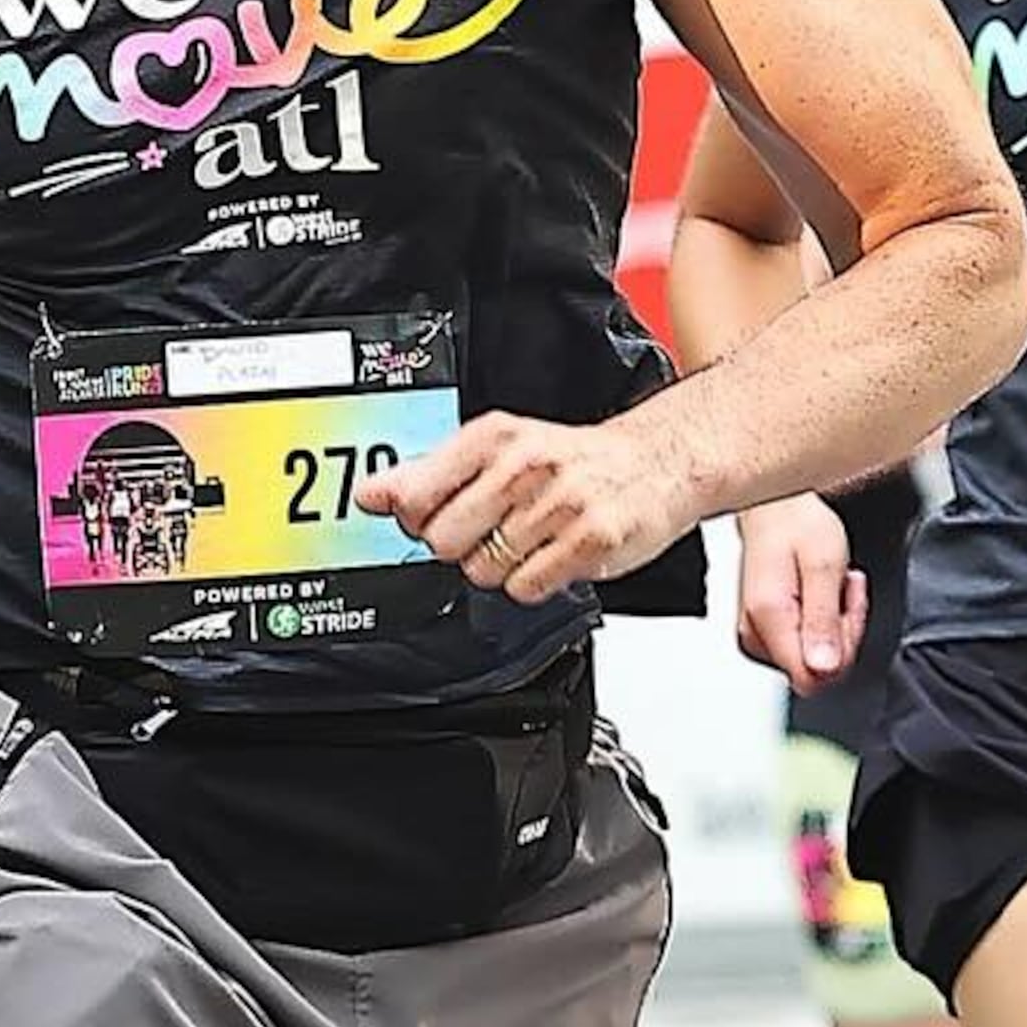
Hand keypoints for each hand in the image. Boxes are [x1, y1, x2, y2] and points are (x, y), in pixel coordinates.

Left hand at [358, 411, 690, 604]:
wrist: (656, 461)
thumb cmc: (575, 460)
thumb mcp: (498, 449)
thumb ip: (430, 474)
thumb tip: (370, 495)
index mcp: (493, 437)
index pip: (415, 498)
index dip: (419, 521)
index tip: (440, 517)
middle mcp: (524, 465)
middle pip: (443, 542)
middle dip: (463, 548)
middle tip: (496, 530)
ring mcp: (560, 503)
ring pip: (485, 571)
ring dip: (503, 567)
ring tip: (533, 539)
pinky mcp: (591, 540)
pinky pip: (527, 588)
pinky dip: (535, 582)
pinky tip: (555, 555)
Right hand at [733, 495, 861, 692]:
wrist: (774, 505)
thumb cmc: (796, 523)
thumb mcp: (824, 565)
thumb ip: (824, 620)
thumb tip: (824, 668)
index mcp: (769, 619)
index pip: (811, 678)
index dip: (840, 653)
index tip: (845, 611)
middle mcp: (754, 633)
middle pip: (812, 672)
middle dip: (840, 636)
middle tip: (842, 591)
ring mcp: (755, 633)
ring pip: (809, 660)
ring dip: (832, 627)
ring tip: (831, 586)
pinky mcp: (760, 629)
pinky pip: (801, 645)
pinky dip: (820, 622)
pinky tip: (820, 593)